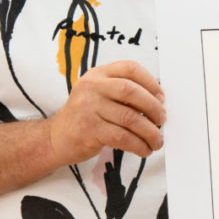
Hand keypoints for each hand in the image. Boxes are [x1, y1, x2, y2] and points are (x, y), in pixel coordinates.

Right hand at [46, 61, 165, 164]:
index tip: (161, 98)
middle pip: (132, 91)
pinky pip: (122, 137)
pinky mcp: (89, 130)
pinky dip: (138, 145)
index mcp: (98, 74)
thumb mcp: (99, 95)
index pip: (130, 68)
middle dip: (153, 108)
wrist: (56, 138)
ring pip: (130, 118)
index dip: (151, 82)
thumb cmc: (85, 117)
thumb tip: (158, 101)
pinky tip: (144, 150)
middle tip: (162, 120)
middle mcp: (92, 87)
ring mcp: (89, 108)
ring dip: (150, 132)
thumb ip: (123, 92)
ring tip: (156, 141)